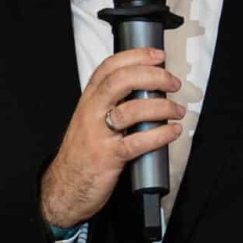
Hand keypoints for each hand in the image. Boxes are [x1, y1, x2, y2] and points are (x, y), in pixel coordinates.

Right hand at [38, 48, 185, 226]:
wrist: (66, 186)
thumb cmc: (83, 152)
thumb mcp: (90, 120)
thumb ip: (112, 104)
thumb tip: (147, 89)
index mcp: (89, 100)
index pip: (109, 67)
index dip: (136, 56)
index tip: (157, 55)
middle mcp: (91, 112)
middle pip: (121, 81)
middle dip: (152, 76)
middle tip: (172, 83)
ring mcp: (98, 134)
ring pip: (132, 110)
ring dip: (162, 107)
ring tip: (177, 111)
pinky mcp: (108, 157)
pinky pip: (138, 142)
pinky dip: (160, 135)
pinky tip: (172, 131)